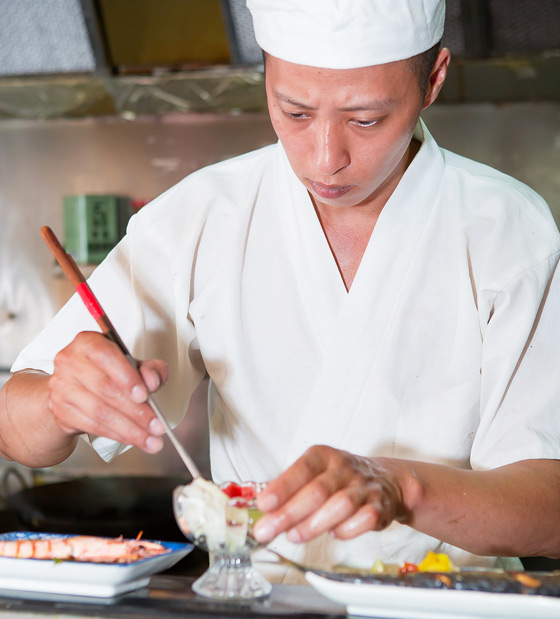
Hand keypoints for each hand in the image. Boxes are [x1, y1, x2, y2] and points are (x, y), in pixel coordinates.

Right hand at [47, 331, 168, 453]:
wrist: (75, 388)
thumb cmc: (109, 372)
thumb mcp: (135, 365)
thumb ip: (152, 369)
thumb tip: (152, 381)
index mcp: (88, 342)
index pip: (106, 356)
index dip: (126, 377)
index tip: (144, 395)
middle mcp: (70, 362)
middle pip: (105, 389)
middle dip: (136, 412)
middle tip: (157, 426)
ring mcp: (62, 388)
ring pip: (100, 412)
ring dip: (130, 429)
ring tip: (151, 439)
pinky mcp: (61, 411)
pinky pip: (93, 426)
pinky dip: (117, 435)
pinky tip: (133, 439)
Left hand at [253, 445, 408, 543]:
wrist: (385, 479)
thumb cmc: (339, 478)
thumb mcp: (314, 473)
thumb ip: (290, 490)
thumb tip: (263, 511)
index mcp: (323, 456)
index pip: (301, 469)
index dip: (282, 487)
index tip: (263, 504)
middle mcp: (344, 468)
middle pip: (317, 490)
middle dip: (289, 513)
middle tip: (267, 530)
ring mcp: (363, 487)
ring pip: (341, 504)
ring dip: (314, 524)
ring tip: (294, 536)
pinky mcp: (379, 506)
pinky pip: (365, 519)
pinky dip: (348, 529)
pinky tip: (334, 534)